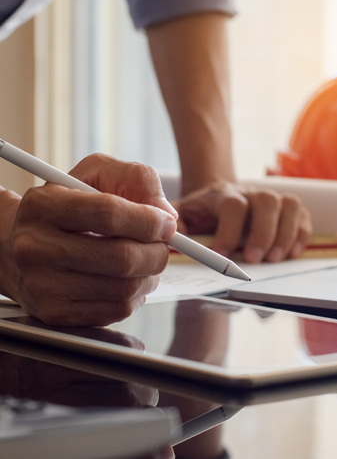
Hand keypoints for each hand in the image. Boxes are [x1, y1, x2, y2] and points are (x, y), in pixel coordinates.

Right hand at [2, 154, 176, 325]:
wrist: (19, 246)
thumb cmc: (68, 206)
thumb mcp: (97, 174)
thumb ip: (137, 181)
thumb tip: (166, 216)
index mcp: (45, 206)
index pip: (109, 214)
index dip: (149, 221)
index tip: (168, 224)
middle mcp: (36, 247)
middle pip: (122, 258)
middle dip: (157, 252)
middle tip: (162, 246)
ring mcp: (43, 285)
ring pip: (125, 288)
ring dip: (150, 275)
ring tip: (145, 261)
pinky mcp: (56, 313)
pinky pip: (117, 310)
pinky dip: (136, 295)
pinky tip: (128, 279)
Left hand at [174, 181, 311, 262]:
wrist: (217, 196)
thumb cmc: (200, 212)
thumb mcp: (182, 214)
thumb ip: (174, 223)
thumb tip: (172, 237)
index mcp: (222, 194)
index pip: (232, 205)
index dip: (229, 230)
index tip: (222, 256)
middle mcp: (250, 192)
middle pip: (266, 201)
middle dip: (263, 233)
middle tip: (255, 260)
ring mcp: (271, 199)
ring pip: (289, 205)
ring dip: (285, 234)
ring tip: (275, 259)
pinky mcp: (286, 209)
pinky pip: (302, 215)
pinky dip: (301, 234)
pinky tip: (292, 253)